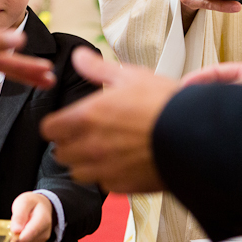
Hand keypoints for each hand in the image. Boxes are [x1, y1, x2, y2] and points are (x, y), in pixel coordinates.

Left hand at [8, 192, 53, 241]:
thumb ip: (19, 215)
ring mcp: (41, 241)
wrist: (43, 207)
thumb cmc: (32, 203)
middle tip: (3, 234)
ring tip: (8, 233)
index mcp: (42, 221)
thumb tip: (15, 230)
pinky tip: (11, 239)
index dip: (14, 240)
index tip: (4, 238)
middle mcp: (44, 233)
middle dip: (11, 241)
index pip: (28, 236)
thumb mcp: (24, 202)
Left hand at [41, 48, 178, 192]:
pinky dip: (108, 176)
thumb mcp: (129, 76)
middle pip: (60, 153)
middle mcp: (90, 146)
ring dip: (85, 163)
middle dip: (69, 144)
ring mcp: (105, 169)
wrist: (193, 135)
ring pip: (79, 173)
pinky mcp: (122, 186)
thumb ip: (97, 68)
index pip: (49, 129)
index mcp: (86, 117)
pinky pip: (104, 184)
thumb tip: (78, 56)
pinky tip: (123, 163)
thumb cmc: (163, 103)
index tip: (67, 121)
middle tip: (87, 135)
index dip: (57, 124)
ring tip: (104, 152)